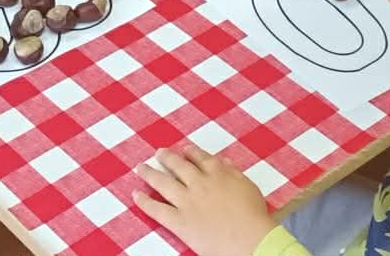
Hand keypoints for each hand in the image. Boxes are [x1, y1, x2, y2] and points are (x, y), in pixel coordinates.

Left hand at [134, 146, 277, 255]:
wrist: (249, 239)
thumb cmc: (254, 215)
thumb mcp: (248, 187)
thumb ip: (233, 172)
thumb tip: (224, 162)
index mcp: (218, 173)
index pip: (200, 157)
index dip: (190, 153)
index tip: (184, 150)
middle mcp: (199, 182)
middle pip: (178, 166)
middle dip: (167, 158)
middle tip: (159, 153)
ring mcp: (187, 201)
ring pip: (163, 182)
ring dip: (150, 173)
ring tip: (141, 168)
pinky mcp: (179, 221)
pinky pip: (157, 209)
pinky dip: (144, 201)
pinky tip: (135, 195)